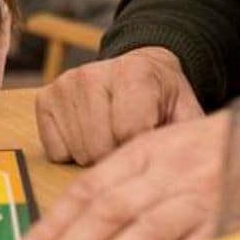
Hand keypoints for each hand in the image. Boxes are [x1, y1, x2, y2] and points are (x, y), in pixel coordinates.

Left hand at [18, 110, 230, 239]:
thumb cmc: (217, 148)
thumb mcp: (166, 149)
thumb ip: (128, 181)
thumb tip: (77, 230)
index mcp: (145, 152)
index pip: (88, 190)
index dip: (55, 225)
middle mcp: (167, 172)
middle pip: (108, 211)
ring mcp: (200, 195)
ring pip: (146, 230)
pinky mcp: (234, 216)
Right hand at [35, 46, 202, 165]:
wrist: (140, 71)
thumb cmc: (165, 101)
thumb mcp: (187, 114)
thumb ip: (189, 139)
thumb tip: (196, 168)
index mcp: (135, 73)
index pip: (128, 132)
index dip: (141, 150)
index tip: (150, 145)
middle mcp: (93, 73)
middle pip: (100, 147)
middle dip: (117, 156)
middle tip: (130, 143)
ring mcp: (65, 84)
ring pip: (78, 152)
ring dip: (96, 155)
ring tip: (112, 136)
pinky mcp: (44, 98)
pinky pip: (54, 151)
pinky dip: (72, 151)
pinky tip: (89, 133)